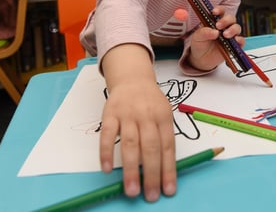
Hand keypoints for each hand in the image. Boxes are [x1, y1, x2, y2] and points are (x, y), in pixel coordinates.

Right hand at [99, 44, 175, 201]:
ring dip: (131, 169)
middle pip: (150, 147)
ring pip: (130, 143)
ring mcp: (127, 114)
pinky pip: (107, 134)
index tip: (168, 190)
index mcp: (163, 116)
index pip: (168, 147)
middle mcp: (146, 115)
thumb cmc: (150, 103)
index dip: (169, 169)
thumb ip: (162, 138)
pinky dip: (106, 152)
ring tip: (131, 190)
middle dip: (151, 174)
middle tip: (150, 195)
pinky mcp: (110, 113)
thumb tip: (163, 172)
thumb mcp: (163, 114)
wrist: (132, 79)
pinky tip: (107, 168)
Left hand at [188, 6, 243, 70]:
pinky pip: (241, 41)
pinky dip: (240, 40)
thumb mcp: (197, 38)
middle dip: (226, 20)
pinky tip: (235, 41)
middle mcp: (224, 26)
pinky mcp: (234, 45)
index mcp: (214, 21)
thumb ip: (204, 33)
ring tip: (225, 35)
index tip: (214, 12)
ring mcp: (230, 35)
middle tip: (218, 26)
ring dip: (232, 30)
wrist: (201, 60)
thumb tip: (215, 32)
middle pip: (231, 18)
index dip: (219, 10)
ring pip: (237, 28)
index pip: (220, 12)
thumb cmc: (199, 45)